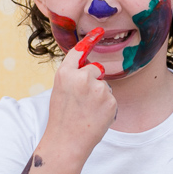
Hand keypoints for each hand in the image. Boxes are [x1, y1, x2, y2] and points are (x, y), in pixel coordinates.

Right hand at [44, 29, 117, 157]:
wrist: (67, 142)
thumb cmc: (62, 118)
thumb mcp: (60, 91)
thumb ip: (73, 76)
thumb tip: (93, 68)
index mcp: (65, 73)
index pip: (79, 51)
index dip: (90, 40)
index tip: (100, 31)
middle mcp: (82, 77)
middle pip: (96, 69)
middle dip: (93, 81)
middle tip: (81, 102)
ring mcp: (98, 89)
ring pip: (105, 86)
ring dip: (100, 96)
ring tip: (87, 112)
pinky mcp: (110, 101)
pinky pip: (111, 99)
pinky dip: (106, 108)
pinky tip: (95, 117)